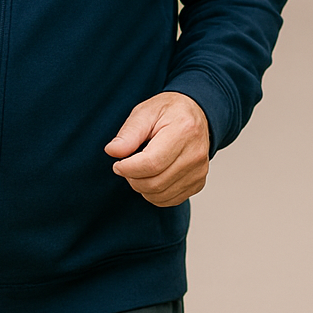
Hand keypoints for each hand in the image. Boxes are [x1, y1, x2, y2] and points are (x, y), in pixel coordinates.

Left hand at [105, 92, 210, 206]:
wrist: (196, 114)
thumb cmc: (170, 111)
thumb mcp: (145, 112)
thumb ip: (128, 133)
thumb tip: (112, 151)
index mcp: (184, 130)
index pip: (151, 164)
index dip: (128, 168)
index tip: (118, 164)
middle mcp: (196, 153)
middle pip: (155, 183)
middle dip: (132, 179)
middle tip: (127, 166)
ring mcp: (199, 171)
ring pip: (160, 195)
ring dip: (142, 187)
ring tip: (140, 169)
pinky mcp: (198, 183)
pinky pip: (169, 200)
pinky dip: (154, 194)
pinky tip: (152, 177)